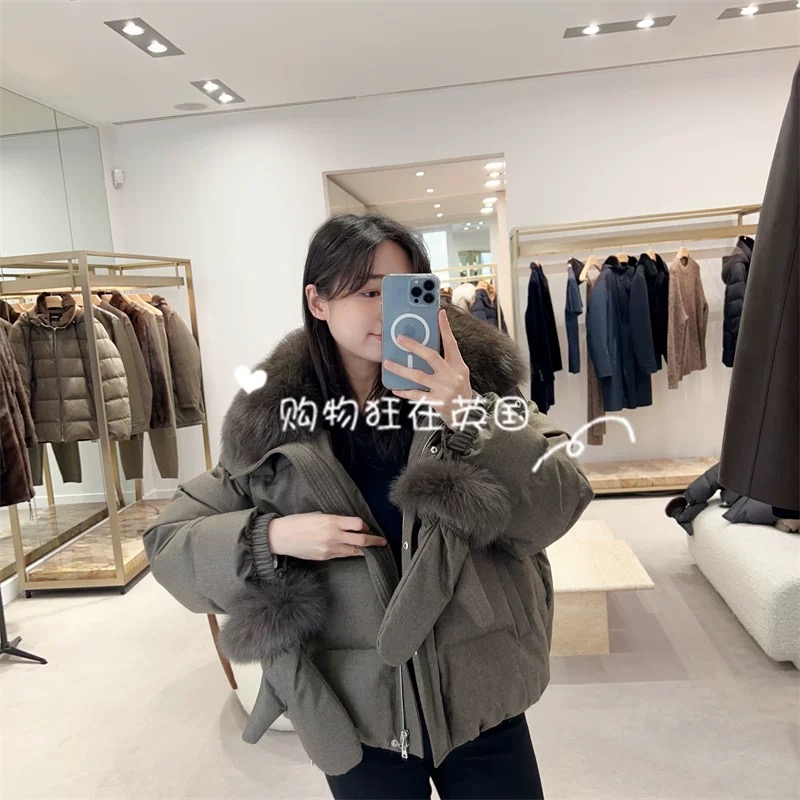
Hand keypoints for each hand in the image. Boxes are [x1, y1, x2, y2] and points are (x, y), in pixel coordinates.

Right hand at [268, 513, 387, 560]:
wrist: (281, 537)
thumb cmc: (298, 522)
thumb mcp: (318, 515)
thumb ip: (335, 520)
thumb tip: (349, 524)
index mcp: (331, 521)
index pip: (358, 524)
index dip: (364, 526)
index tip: (365, 526)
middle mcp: (333, 536)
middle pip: (361, 541)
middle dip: (374, 542)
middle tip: (382, 542)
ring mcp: (329, 549)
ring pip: (354, 552)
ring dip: (363, 550)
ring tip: (370, 548)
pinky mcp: (325, 558)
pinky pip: (342, 555)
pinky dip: (349, 552)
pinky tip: (350, 550)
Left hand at [384, 307, 473, 431]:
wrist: (466, 414)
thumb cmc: (460, 390)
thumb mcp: (459, 372)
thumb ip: (446, 360)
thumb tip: (427, 345)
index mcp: (458, 365)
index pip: (452, 343)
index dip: (446, 328)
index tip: (440, 313)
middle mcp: (452, 375)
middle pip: (431, 356)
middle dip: (415, 346)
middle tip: (400, 338)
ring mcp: (444, 389)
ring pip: (418, 376)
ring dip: (401, 369)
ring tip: (387, 363)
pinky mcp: (437, 402)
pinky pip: (417, 395)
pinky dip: (405, 392)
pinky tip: (395, 389)